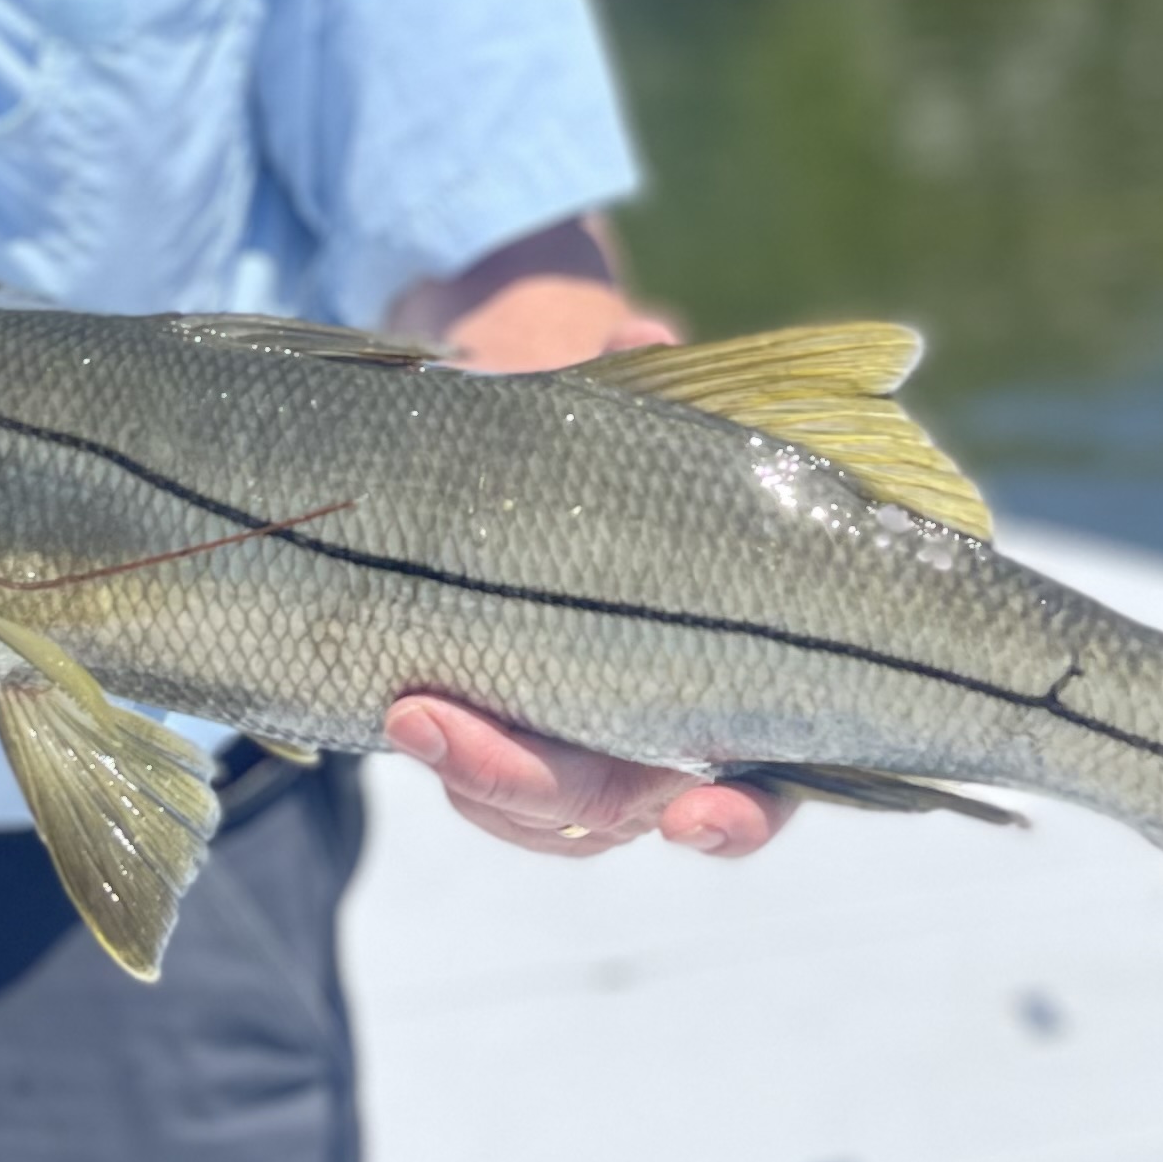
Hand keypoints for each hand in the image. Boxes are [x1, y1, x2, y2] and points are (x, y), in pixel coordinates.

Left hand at [380, 214, 794, 861]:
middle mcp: (672, 746)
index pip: (759, 793)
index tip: (695, 811)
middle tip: (433, 716)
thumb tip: (639, 341)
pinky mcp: (518, 749)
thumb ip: (640, 383)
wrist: (537, 459)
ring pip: (541, 815)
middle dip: (524, 778)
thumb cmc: (615, 450)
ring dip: (477, 778)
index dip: (736, 820)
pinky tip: (403, 712)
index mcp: (739, 687)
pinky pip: (489, 795)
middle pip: (614, 810)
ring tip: (406, 709)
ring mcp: (592, 757)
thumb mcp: (624, 407)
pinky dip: (455, 765)